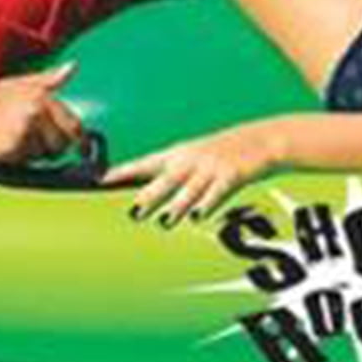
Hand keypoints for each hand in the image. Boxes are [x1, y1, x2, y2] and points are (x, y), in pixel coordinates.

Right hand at [0, 63, 83, 164]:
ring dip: (35, 153)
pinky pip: (29, 160)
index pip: (73, 123)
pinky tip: (5, 147)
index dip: (79, 140)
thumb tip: (73, 67)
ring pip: (46, 153)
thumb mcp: (19, 83)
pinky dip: (21, 159)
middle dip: (53, 148)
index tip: (83, 151)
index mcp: (42, 94)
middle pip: (63, 142)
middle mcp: (37, 109)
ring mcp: (27, 128)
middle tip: (32, 142)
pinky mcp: (16, 146)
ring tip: (14, 139)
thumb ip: (48, 79)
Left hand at [104, 120, 287, 223]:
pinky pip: (218, 191)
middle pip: (167, 178)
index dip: (124, 171)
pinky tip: (200, 217)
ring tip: (165, 221)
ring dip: (178, 206)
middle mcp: (191, 159)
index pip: (145, 163)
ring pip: (191, 188)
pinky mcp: (232, 175)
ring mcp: (211, 167)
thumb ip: (169, 174)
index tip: (102, 179)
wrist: (258, 140)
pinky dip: (208, 204)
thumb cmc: (220, 153)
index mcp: (178, 154)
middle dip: (150, 195)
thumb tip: (142, 195)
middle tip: (134, 212)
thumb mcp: (191, 157)